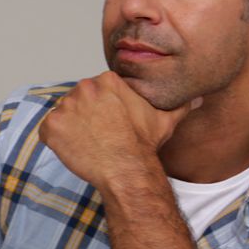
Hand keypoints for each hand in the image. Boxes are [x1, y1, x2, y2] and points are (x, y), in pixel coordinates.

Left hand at [38, 71, 199, 189]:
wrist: (126, 168)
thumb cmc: (144, 143)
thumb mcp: (167, 119)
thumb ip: (180, 104)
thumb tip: (199, 97)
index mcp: (108, 80)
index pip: (98, 89)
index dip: (105, 107)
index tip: (113, 122)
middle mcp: (84, 88)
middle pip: (79, 99)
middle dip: (86, 115)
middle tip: (101, 134)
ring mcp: (65, 107)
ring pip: (64, 114)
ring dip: (72, 127)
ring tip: (90, 143)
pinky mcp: (51, 126)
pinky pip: (49, 131)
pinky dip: (58, 140)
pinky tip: (77, 149)